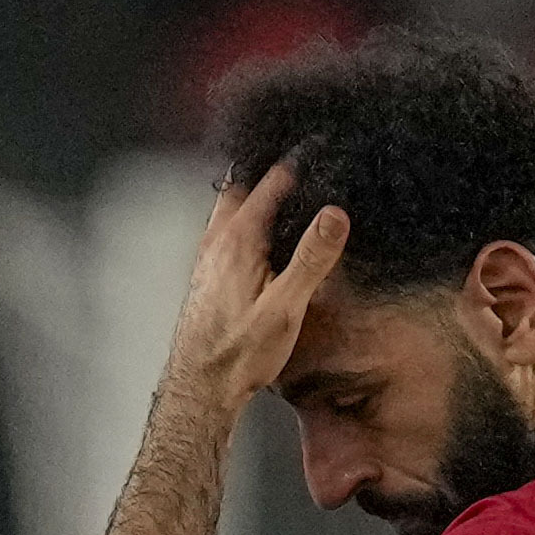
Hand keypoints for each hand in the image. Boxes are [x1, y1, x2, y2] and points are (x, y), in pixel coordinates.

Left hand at [167, 160, 348, 408]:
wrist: (200, 388)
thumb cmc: (239, 353)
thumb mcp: (286, 306)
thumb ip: (311, 258)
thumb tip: (334, 214)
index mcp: (238, 240)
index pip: (271, 181)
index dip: (298, 162)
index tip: (321, 146)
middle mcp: (216, 242)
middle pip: (241, 187)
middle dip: (268, 170)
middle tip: (297, 160)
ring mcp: (207, 258)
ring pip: (229, 210)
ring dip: (253, 195)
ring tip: (282, 190)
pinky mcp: (206, 277)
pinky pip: (224, 232)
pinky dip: (244, 221)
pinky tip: (262, 238)